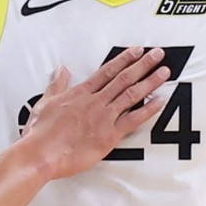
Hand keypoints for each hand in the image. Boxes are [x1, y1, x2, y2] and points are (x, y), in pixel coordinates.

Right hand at [25, 47, 169, 178]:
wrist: (41, 153)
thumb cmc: (40, 133)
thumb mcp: (45, 102)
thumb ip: (57, 85)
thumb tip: (62, 70)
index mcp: (80, 93)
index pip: (107, 71)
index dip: (124, 59)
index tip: (137, 51)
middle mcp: (95, 101)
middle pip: (124, 78)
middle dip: (143, 64)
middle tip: (158, 54)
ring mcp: (103, 117)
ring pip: (132, 94)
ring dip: (149, 81)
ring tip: (164, 72)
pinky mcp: (109, 135)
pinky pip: (133, 119)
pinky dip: (148, 109)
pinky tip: (160, 101)